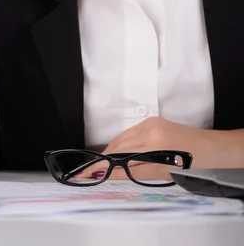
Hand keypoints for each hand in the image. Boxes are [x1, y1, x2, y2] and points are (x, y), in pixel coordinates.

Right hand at [80, 117, 231, 181]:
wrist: (210, 148)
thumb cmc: (190, 163)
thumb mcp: (160, 172)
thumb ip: (132, 172)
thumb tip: (109, 174)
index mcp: (151, 142)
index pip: (118, 154)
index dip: (100, 164)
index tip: (85, 172)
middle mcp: (148, 128)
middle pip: (118, 144)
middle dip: (102, 158)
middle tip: (88, 171)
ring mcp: (149, 122)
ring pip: (123, 137)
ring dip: (112, 151)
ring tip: (100, 165)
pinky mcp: (152, 120)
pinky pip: (131, 133)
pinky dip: (122, 143)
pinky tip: (119, 152)